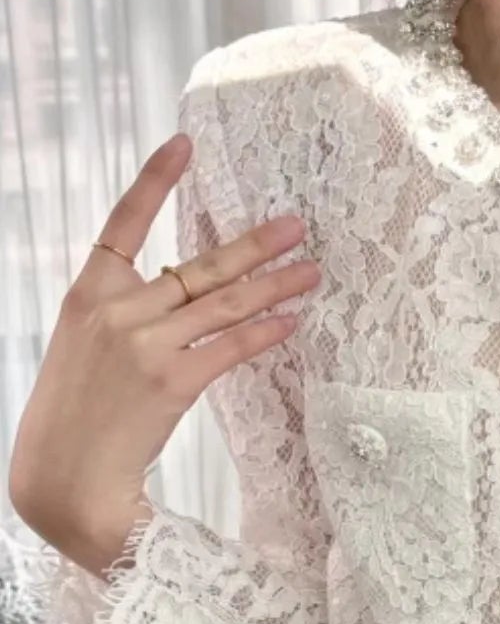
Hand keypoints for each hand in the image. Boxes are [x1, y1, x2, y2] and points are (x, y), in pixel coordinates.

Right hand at [7, 132, 321, 579]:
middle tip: (295, 225)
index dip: (154, 182)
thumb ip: (123, 321)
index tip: (184, 145)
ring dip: (274, 285)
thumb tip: (178, 308)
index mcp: (87, 294)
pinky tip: (292, 321)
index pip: (123, 222)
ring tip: (310, 269)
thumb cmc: (74, 420)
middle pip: (197, 267)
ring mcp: (146, 343)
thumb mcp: (82, 352)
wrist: (64, 478)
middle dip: (253, 245)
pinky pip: (230, 347)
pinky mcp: (173, 381)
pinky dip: (264, 333)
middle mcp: (118, 309)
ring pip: (222, 304)